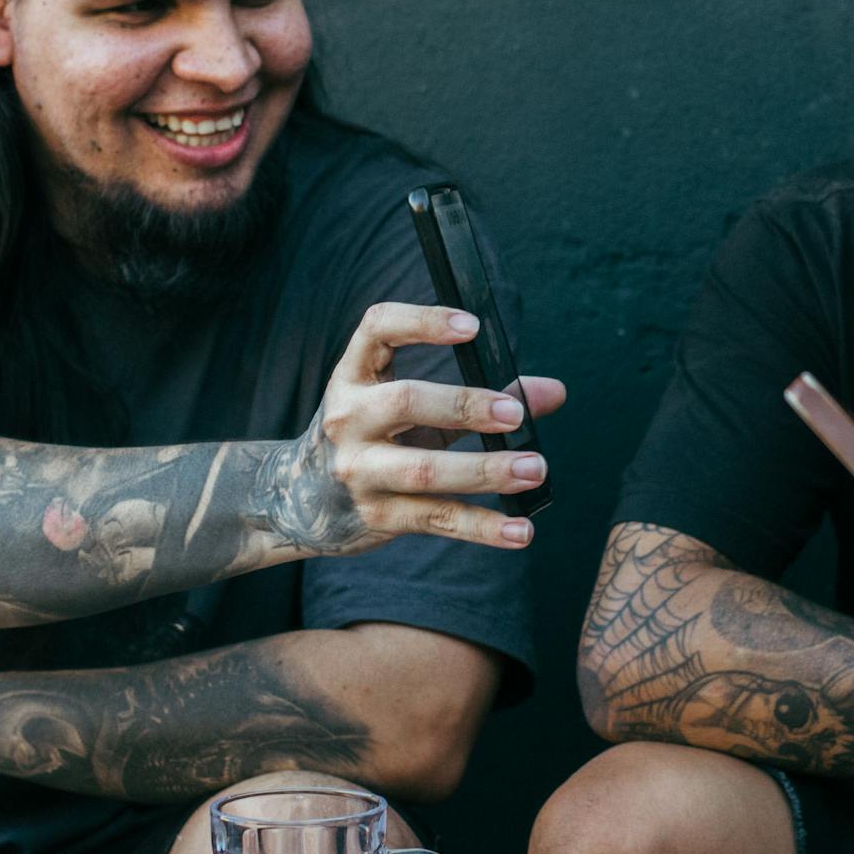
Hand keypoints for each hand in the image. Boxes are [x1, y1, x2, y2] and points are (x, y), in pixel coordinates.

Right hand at [298, 302, 565, 552]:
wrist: (298, 500)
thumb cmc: (372, 437)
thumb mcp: (411, 406)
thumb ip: (480, 395)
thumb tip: (554, 392)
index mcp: (354, 376)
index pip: (378, 328)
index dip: (423, 322)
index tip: (473, 327)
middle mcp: (348, 418)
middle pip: (407, 402)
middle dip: (464, 405)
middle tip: (514, 415)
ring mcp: (358, 471)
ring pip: (425, 470)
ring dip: (485, 470)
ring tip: (536, 469)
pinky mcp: (376, 516)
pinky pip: (436, 519)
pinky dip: (483, 527)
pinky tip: (523, 531)